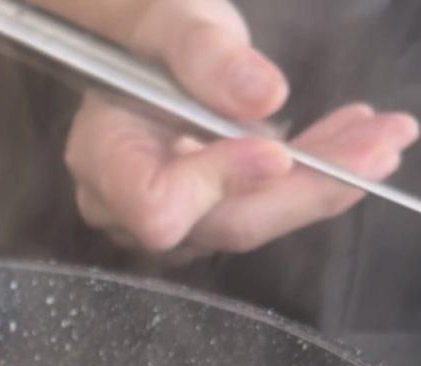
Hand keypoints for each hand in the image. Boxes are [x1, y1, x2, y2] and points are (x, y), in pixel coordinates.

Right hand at [62, 0, 418, 257]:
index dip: (218, 186)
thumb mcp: (173, 21)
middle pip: (222, 225)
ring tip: (380, 138)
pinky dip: (312, 178)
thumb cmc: (146, 33)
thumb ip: (206, 57)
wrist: (140, 51)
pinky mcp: (203, 217)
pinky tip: (353, 143)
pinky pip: (261, 209)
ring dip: (322, 183)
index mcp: (104, 160)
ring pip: (252, 221)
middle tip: (377, 147)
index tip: (277, 148)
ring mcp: (168, 220)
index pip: (158, 207)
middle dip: (305, 190)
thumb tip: (262, 100)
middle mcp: (127, 208)